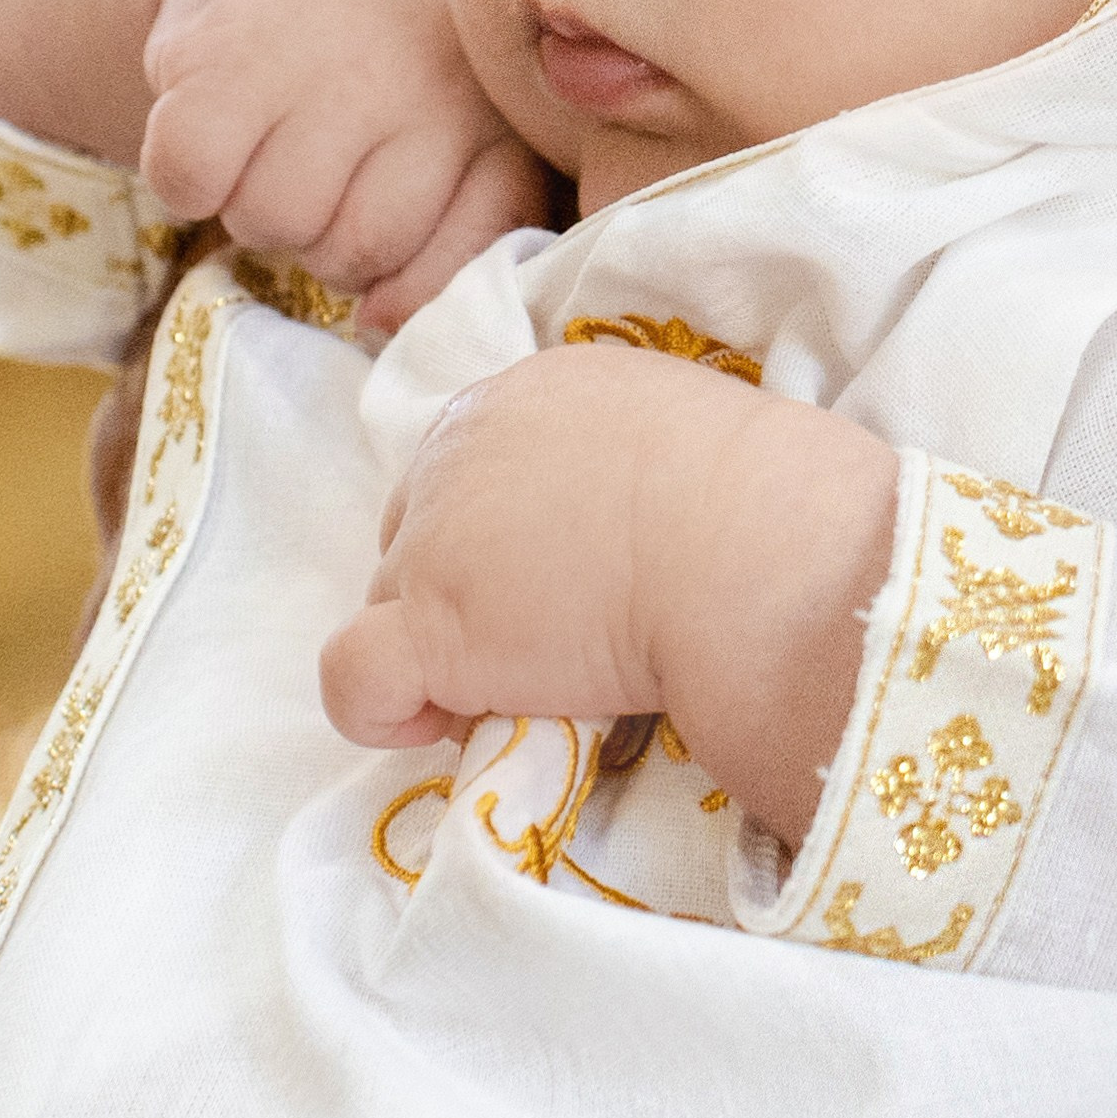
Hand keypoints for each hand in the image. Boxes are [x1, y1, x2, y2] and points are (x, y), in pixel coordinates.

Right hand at [140, 0, 546, 329]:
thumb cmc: (372, 59)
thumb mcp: (446, 125)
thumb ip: (453, 229)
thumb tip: (380, 325)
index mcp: (491, 115)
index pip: (464, 260)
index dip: (410, 278)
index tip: (381, 235)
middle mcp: (423, 84)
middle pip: (354, 253)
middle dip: (319, 232)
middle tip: (314, 159)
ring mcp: (327, 67)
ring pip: (270, 224)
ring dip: (250, 201)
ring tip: (268, 130)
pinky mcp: (224, 57)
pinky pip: (190, 182)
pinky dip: (183, 172)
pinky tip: (213, 115)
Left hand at [319, 343, 899, 847]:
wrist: (762, 548)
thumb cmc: (763, 501)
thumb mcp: (680, 442)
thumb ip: (624, 466)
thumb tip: (630, 528)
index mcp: (526, 394)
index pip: (466, 475)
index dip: (502, 545)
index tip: (569, 590)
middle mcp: (460, 446)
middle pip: (418, 536)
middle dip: (469, 595)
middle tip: (558, 645)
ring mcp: (434, 535)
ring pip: (392, 605)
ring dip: (450, 656)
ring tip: (540, 688)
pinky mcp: (429, 623)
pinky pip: (353, 679)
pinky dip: (387, 711)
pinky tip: (457, 722)